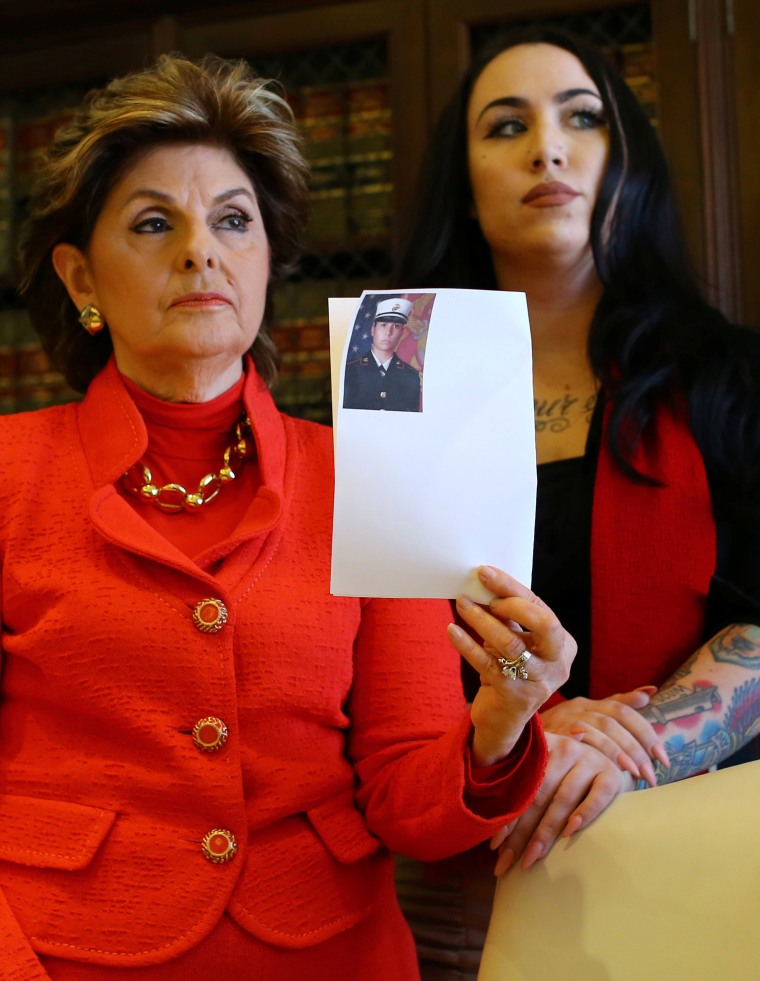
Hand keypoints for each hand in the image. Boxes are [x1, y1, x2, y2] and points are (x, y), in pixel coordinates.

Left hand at [446, 566, 575, 765]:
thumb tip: (483, 584)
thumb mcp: (515, 642)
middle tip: (480, 594)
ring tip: (462, 605)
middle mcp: (558, 664)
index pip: (540, 607)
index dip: (511, 588)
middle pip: (544, 624)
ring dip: (482, 621)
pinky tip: (452, 631)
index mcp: (562, 644)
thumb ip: (508, 618)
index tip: (484, 573)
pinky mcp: (514, 697)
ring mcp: (539, 682)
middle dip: (511, 603)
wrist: (502, 720)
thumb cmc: (509, 670)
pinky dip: (467, 644)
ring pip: (510, 644)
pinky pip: (487, 664)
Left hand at [491, 732, 634, 873]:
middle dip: (520, 833)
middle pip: (538, 797)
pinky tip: (569, 832)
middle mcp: (565, 749)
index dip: (506, 817)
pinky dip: (584, 813)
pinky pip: (596, 796)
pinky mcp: (611, 775)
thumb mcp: (546, 771)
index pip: (519, 788)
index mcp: (542, 747)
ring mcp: (589, 760)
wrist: (616, 757)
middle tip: (506, 862)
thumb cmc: (569, 773)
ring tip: (531, 858)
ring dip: (545, 832)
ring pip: (562, 800)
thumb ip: (523, 791)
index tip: (493, 846)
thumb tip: (496, 835)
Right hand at [541, 691, 669, 786]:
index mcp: (589, 704)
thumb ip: (619, 705)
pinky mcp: (550, 733)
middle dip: (637, 747)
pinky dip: (591, 750)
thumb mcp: (589, 718)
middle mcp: (577, 707)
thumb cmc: (560, 733)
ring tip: (634, 774)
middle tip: (652, 774)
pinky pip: (576, 739)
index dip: (645, 733)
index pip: (623, 710)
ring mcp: (562, 719)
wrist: (520, 744)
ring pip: (598, 728)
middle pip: (614, 720)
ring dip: (618, 752)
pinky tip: (605, 767)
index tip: (663, 758)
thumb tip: (650, 691)